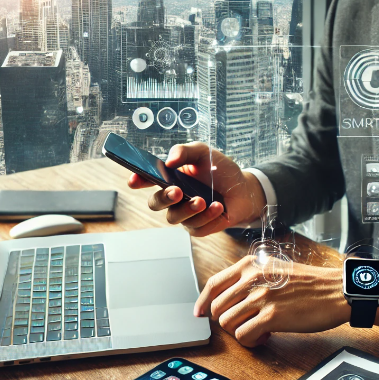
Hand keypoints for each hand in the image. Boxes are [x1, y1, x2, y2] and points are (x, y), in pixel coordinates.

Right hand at [127, 142, 266, 236]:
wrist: (244, 189)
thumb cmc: (220, 171)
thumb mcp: (203, 153)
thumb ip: (185, 151)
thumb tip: (169, 160)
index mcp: (170, 178)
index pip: (147, 180)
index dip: (137, 180)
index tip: (135, 179)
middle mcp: (174, 198)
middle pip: (156, 203)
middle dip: (164, 198)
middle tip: (177, 191)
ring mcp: (185, 214)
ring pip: (174, 218)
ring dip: (188, 209)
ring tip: (203, 200)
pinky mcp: (199, 227)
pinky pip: (196, 227)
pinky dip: (208, 217)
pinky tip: (218, 207)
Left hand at [194, 256, 352, 345]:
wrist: (337, 291)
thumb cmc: (311, 284)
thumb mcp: (276, 268)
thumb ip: (252, 277)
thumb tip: (231, 297)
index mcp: (251, 265)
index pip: (214, 283)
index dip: (202, 302)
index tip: (199, 314)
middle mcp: (252, 278)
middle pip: (217, 308)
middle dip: (227, 321)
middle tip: (246, 324)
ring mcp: (261, 297)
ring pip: (227, 323)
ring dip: (241, 332)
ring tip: (259, 330)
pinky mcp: (271, 316)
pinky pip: (243, 336)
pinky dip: (251, 342)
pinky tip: (266, 336)